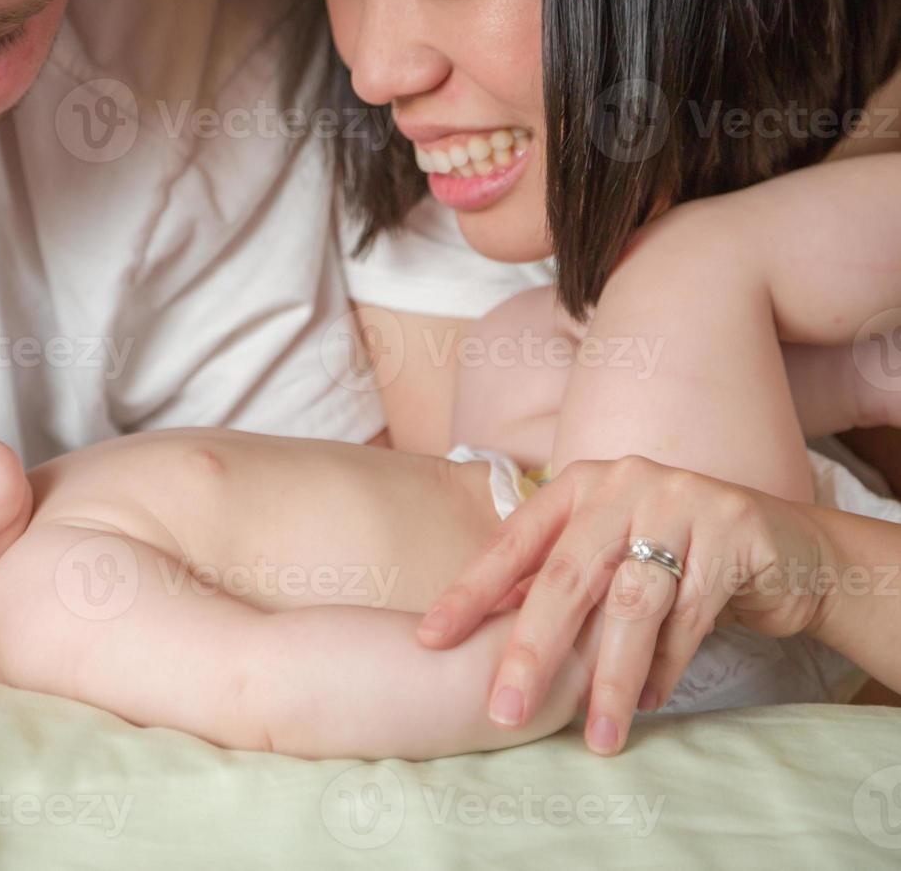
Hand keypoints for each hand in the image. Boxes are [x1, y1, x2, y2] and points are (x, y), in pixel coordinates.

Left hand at [416, 455, 833, 755]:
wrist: (788, 550)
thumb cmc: (676, 558)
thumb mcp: (609, 557)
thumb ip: (556, 582)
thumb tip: (480, 633)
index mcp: (580, 486)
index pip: (513, 543)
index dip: (470, 593)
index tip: (430, 639)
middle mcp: (625, 484)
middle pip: (567, 577)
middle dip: (532, 651)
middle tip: (504, 711)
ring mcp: (683, 502)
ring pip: (632, 604)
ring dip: (610, 678)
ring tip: (596, 734)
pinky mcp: (735, 533)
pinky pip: (690, 615)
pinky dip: (666, 666)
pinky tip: (647, 701)